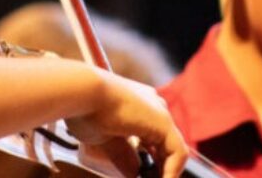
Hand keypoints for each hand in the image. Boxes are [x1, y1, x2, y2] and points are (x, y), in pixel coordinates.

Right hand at [66, 69, 187, 177]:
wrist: (83, 92)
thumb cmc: (84, 109)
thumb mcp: (105, 138)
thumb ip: (122, 154)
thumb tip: (133, 173)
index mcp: (139, 105)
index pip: (153, 138)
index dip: (151, 160)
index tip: (142, 174)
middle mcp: (152, 106)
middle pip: (165, 144)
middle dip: (159, 167)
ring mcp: (160, 113)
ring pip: (173, 150)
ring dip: (166, 171)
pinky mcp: (164, 122)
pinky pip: (177, 153)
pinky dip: (171, 172)